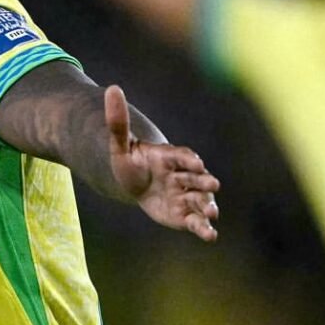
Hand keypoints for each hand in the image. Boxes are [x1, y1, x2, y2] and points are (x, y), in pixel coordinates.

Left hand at [105, 86, 219, 240]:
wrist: (134, 182)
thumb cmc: (130, 161)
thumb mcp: (120, 144)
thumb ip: (118, 121)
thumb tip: (112, 89)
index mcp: (170, 157)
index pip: (182, 156)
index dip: (188, 159)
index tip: (194, 162)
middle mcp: (183, 176)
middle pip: (196, 178)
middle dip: (204, 181)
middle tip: (213, 184)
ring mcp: (186, 195)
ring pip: (201, 200)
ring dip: (208, 207)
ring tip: (212, 215)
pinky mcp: (184, 214)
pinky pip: (196, 221)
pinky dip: (203, 228)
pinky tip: (210, 236)